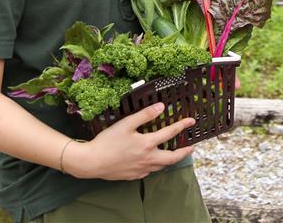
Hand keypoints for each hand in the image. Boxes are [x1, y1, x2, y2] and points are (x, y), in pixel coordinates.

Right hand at [65, 102, 195, 179]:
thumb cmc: (107, 142)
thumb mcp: (126, 124)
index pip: (170, 133)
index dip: (183, 126)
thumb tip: (161, 107)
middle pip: (172, 158)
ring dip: (170, 160)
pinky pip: (149, 172)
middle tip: (191, 148)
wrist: (91, 162)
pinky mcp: (133, 176)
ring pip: (161, 166)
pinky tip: (152, 161)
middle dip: (184, 152)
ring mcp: (141, 169)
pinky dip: (155, 166)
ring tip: (174, 154)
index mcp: (147, 144)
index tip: (192, 122)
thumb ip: (145, 115)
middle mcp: (148, 159)